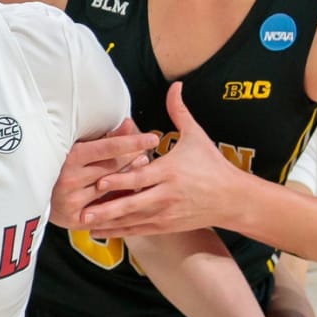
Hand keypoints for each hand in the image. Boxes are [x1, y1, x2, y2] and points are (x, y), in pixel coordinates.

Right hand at [50, 118, 158, 227]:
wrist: (25, 194)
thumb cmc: (53, 165)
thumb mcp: (74, 146)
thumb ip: (104, 137)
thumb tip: (128, 124)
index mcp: (68, 158)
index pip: (107, 148)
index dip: (131, 142)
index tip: (152, 139)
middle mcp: (70, 180)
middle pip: (113, 168)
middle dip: (133, 159)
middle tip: (148, 152)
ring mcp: (72, 201)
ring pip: (111, 189)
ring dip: (130, 178)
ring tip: (143, 167)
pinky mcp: (74, 219)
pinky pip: (105, 210)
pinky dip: (120, 201)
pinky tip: (132, 192)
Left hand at [81, 81, 239, 236]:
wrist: (232, 199)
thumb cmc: (212, 165)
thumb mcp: (197, 136)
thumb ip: (179, 112)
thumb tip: (175, 85)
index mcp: (170, 171)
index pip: (141, 177)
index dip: (121, 180)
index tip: (100, 181)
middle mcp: (166, 195)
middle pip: (133, 203)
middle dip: (108, 207)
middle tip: (84, 209)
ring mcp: (165, 213)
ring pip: (132, 219)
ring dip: (108, 222)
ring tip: (84, 222)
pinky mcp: (166, 226)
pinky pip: (138, 229)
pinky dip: (119, 231)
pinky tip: (100, 231)